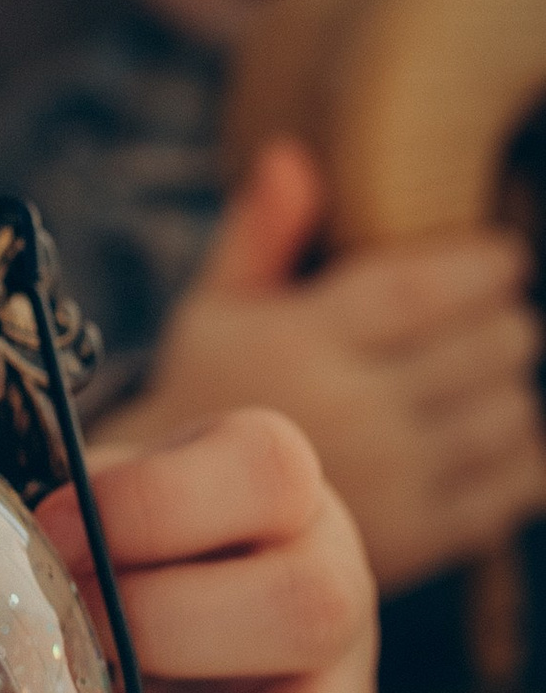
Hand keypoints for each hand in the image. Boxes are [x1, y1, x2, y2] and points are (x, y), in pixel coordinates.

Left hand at [36, 407, 375, 692]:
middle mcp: (335, 607)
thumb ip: (60, 523)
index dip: (149, 507)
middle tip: (68, 640)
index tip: (57, 531)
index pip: (272, 470)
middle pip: (309, 609)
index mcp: (285, 500)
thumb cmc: (119, 551)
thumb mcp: (104, 502)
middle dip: (158, 628)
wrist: (185, 631)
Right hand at [116, 139, 545, 592]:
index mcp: (302, 343)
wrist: (181, 529)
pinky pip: (516, 482)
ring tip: (478, 378)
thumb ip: (258, 234)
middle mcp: (352, 410)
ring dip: (511, 387)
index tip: (500, 259)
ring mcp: (392, 479)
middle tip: (490, 318)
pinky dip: (521, 453)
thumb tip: (292, 157)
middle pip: (491, 346)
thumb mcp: (214, 310)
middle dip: (506, 322)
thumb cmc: (210, 397)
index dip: (484, 267)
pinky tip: (482, 437)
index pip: (427, 290)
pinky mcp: (419, 535)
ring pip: (513, 411)